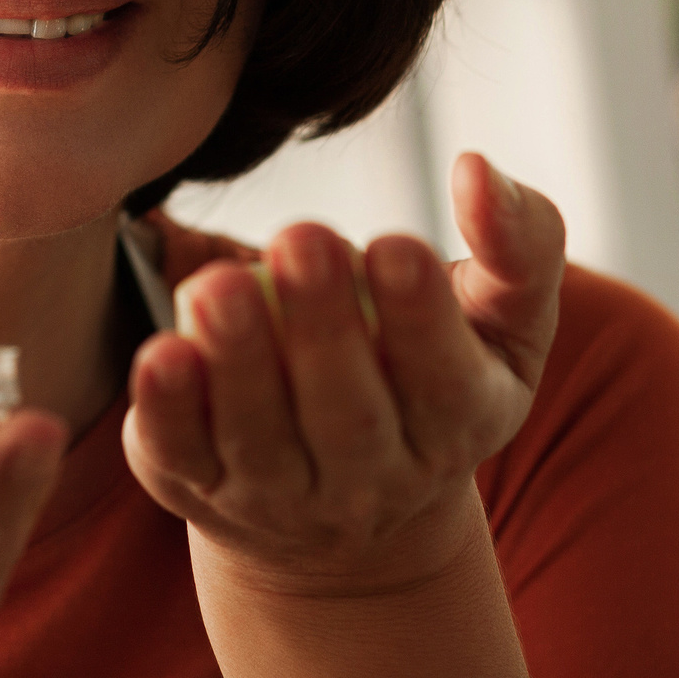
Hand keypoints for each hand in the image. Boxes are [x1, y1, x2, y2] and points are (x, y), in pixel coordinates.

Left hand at [122, 153, 564, 598]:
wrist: (349, 510)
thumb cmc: (431, 369)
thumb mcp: (505, 317)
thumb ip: (519, 242)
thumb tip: (477, 167)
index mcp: (459, 424)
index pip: (445, 382)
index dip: (423, 318)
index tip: (394, 244)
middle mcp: (373, 478)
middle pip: (347, 414)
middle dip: (323, 327)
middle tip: (299, 235)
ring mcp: (281, 495)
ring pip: (260, 439)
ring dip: (240, 364)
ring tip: (218, 287)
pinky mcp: (201, 487)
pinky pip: (181, 456)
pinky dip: (169, 411)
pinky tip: (160, 353)